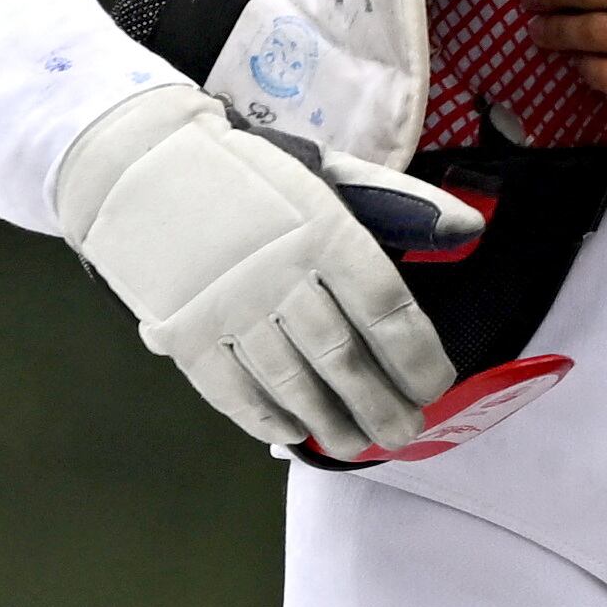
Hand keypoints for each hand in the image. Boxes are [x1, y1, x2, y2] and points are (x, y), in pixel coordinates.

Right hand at [55, 87, 458, 458]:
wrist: (139, 164)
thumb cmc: (245, 174)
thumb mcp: (325, 172)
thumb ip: (398, 204)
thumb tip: (468, 233)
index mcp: (322, 228)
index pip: (386, 308)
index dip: (418, 357)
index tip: (435, 386)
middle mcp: (277, 273)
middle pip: (344, 358)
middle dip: (382, 405)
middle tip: (404, 431)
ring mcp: (227, 308)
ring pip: (293, 384)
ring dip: (331, 422)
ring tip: (356, 442)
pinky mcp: (183, 332)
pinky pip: (233, 392)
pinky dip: (266, 418)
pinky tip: (292, 430)